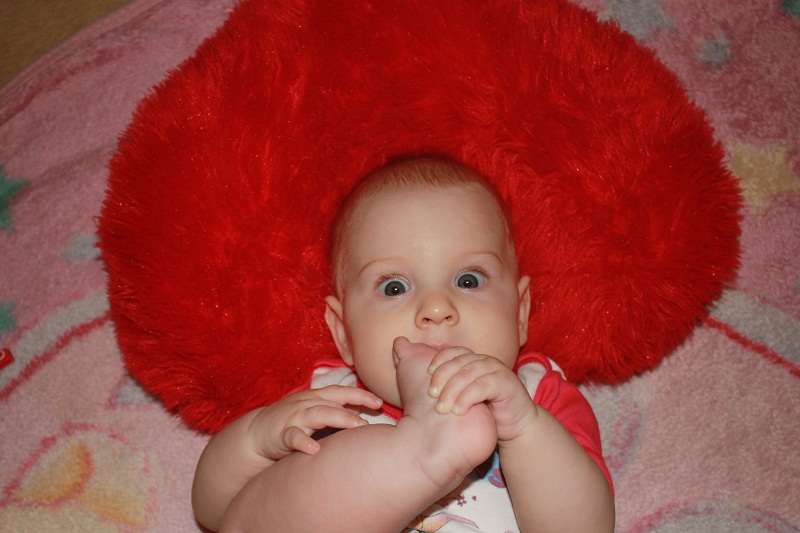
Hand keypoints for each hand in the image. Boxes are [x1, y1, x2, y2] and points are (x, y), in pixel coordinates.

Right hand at [247, 386, 382, 460]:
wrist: (255, 433)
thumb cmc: (292, 422)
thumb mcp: (313, 412)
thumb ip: (335, 412)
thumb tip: (367, 418)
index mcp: (315, 397)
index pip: (341, 391)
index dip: (361, 394)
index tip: (380, 402)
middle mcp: (306, 403)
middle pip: (334, 400)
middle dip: (355, 404)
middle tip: (375, 412)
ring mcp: (293, 417)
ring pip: (318, 414)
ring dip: (339, 418)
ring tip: (357, 425)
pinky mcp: (280, 434)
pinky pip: (293, 437)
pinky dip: (304, 442)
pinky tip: (314, 449)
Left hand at [427, 349, 537, 441]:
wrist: (516, 427)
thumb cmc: (486, 412)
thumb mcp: (463, 398)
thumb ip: (446, 388)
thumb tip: (419, 381)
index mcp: (473, 360)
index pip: (452, 352)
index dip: (439, 360)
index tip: (426, 374)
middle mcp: (484, 362)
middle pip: (458, 362)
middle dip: (442, 377)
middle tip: (431, 395)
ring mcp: (497, 371)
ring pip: (469, 373)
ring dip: (453, 390)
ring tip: (442, 408)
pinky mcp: (507, 384)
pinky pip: (484, 386)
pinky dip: (468, 397)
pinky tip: (458, 410)